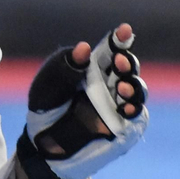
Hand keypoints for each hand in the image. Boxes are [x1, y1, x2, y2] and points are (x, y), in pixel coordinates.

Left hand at [14, 24, 146, 178]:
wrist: (43, 148)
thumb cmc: (46, 109)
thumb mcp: (47, 87)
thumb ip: (64, 68)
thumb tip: (84, 48)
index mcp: (92, 67)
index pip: (111, 49)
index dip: (120, 38)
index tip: (124, 30)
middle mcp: (110, 83)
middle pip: (129, 67)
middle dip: (128, 62)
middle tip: (119, 62)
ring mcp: (119, 105)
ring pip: (137, 90)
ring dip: (133, 86)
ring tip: (120, 87)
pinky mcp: (124, 127)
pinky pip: (135, 116)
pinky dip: (134, 110)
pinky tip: (126, 108)